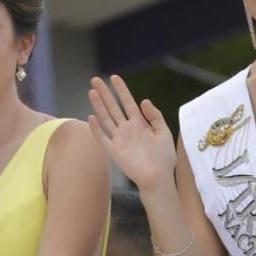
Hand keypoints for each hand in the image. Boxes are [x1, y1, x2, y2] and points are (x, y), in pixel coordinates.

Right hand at [87, 75, 176, 193]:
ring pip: (106, 118)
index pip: (127, 102)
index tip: (114, 78)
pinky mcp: (114, 151)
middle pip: (113, 107)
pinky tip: (91, 117)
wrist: (158, 178)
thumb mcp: (163, 132)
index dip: (121, 90)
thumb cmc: (164, 157)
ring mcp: (119, 139)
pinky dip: (96, 128)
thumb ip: (155, 116)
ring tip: (91, 92)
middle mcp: (127, 129)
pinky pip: (102, 138)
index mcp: (139, 123)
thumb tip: (144, 100)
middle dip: (105, 93)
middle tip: (95, 79)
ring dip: (98, 106)